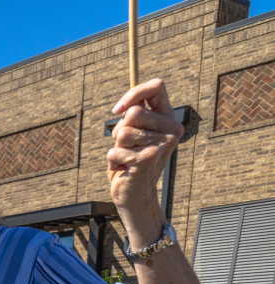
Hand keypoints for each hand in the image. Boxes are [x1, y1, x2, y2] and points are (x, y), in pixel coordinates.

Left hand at [108, 79, 181, 245]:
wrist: (134, 194)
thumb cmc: (129, 162)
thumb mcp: (131, 133)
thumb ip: (131, 116)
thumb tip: (123, 107)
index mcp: (168, 118)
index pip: (157, 87)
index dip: (134, 93)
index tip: (117, 110)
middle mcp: (172, 129)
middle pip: (134, 112)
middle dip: (120, 130)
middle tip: (126, 146)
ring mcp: (164, 143)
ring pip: (123, 132)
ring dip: (117, 147)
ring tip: (126, 158)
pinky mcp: (150, 158)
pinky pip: (116, 150)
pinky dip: (113, 160)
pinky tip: (124, 168)